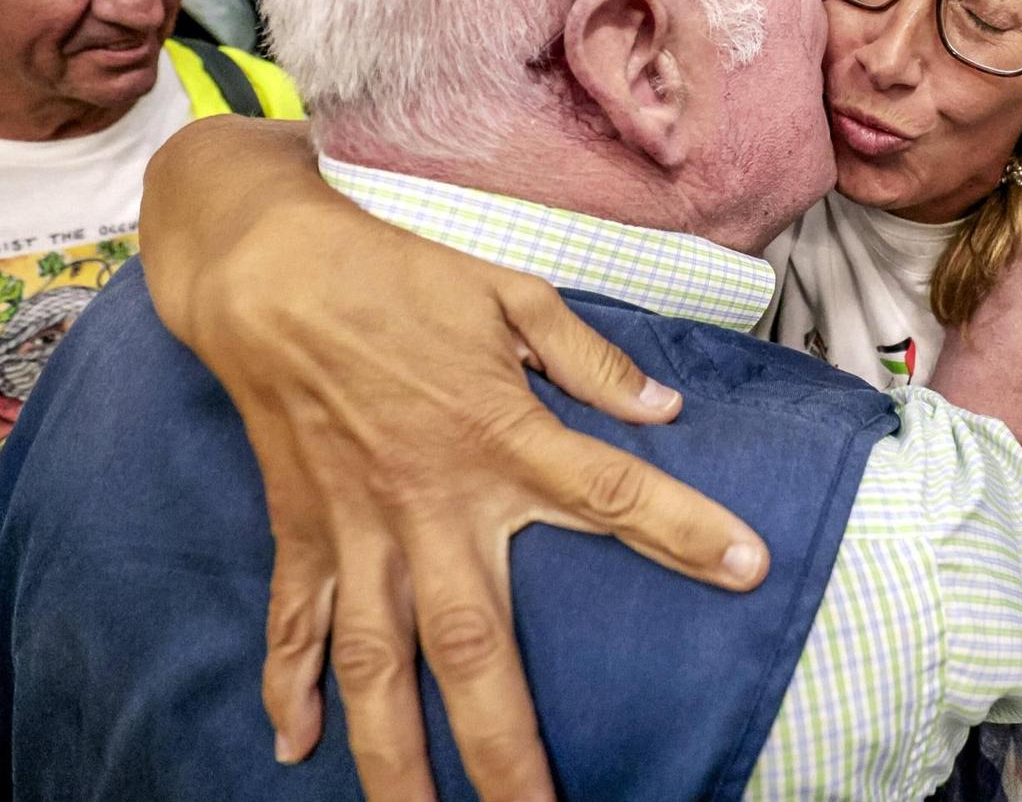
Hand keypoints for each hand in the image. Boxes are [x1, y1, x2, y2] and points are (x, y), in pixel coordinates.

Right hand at [143, 129, 770, 801]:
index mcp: (501, 437)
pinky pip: (296, 622)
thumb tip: (665, 407)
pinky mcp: (303, 529)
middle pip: (476, 642)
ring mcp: (360, 527)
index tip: (751, 566)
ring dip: (395, 752)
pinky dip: (287, 685)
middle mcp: (431, 502)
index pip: (612, 493)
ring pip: (380, 664)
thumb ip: (590, 358)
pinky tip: (295, 749)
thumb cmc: (400, 276)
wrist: (270, 269)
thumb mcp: (512, 292)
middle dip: (508, 742)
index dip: (686, 530)